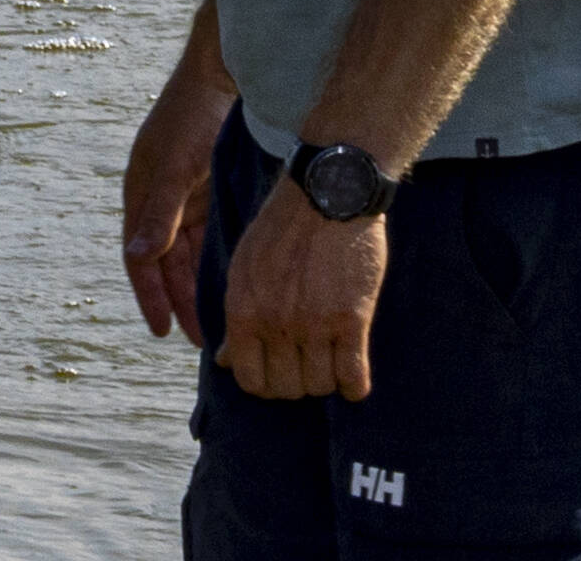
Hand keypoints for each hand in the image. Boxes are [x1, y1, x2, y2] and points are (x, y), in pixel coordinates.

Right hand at [124, 51, 230, 343]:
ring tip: (216, 321)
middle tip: (198, 340)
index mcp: (140, 193)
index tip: (162, 331)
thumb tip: (138, 256)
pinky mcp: (209, 189)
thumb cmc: (194, 113)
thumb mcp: (176, 165)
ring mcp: (185, 195)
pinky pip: (208, 236)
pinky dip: (214, 261)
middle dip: (178, 301)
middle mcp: (159, 199)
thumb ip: (160, 212)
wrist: (225, 71)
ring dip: (197, 286)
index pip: (139, 257)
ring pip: (189, 254)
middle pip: (165, 263)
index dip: (148, 295)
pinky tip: (231, 283)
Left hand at [216, 175, 387, 404]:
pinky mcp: (353, 319)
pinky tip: (354, 374)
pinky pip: (354, 377)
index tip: (279, 372)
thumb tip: (225, 363)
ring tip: (332, 360)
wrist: (330, 191)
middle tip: (308, 364)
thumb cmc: (284, 226)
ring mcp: (315, 324)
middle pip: (286, 388)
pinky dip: (355, 385)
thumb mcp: (246, 267)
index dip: (265, 383)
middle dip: (297, 383)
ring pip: (320, 386)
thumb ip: (238, 317)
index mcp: (244, 309)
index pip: (249, 379)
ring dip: (327, 380)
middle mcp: (276, 322)